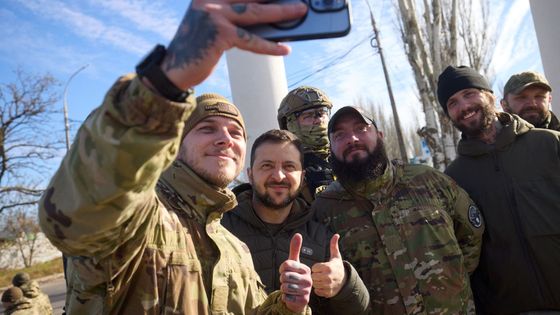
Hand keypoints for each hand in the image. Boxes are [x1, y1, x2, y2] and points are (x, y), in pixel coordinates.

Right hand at [161, 0, 307, 88]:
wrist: (174, 69)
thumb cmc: (197, 47)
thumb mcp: (213, 23)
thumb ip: (233, 14)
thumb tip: (268, 15)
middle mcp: (210, 0)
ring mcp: (214, 16)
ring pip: (255, 12)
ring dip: (281, 12)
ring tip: (299, 11)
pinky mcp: (220, 35)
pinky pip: (251, 40)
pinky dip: (269, 45)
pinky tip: (284, 48)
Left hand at [279, 233, 311, 312]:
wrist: (299, 297)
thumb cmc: (295, 277)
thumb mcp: (294, 263)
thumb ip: (295, 249)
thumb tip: (298, 234)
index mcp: (306, 269)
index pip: (286, 265)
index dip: (282, 269)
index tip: (286, 271)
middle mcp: (309, 279)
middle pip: (284, 276)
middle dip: (282, 280)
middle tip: (288, 281)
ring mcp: (307, 290)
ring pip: (284, 287)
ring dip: (283, 289)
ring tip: (289, 288)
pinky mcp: (303, 300)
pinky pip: (286, 297)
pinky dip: (285, 297)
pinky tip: (291, 296)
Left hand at [311, 234, 346, 297]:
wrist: (345, 281)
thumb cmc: (337, 267)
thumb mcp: (336, 256)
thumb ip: (333, 245)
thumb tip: (336, 234)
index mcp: (328, 267)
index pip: (314, 268)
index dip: (316, 267)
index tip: (319, 268)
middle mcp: (328, 277)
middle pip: (313, 276)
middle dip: (315, 275)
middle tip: (319, 274)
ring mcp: (328, 286)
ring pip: (314, 284)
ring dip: (316, 282)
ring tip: (320, 279)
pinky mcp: (328, 293)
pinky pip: (317, 291)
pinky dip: (318, 289)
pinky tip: (322, 285)